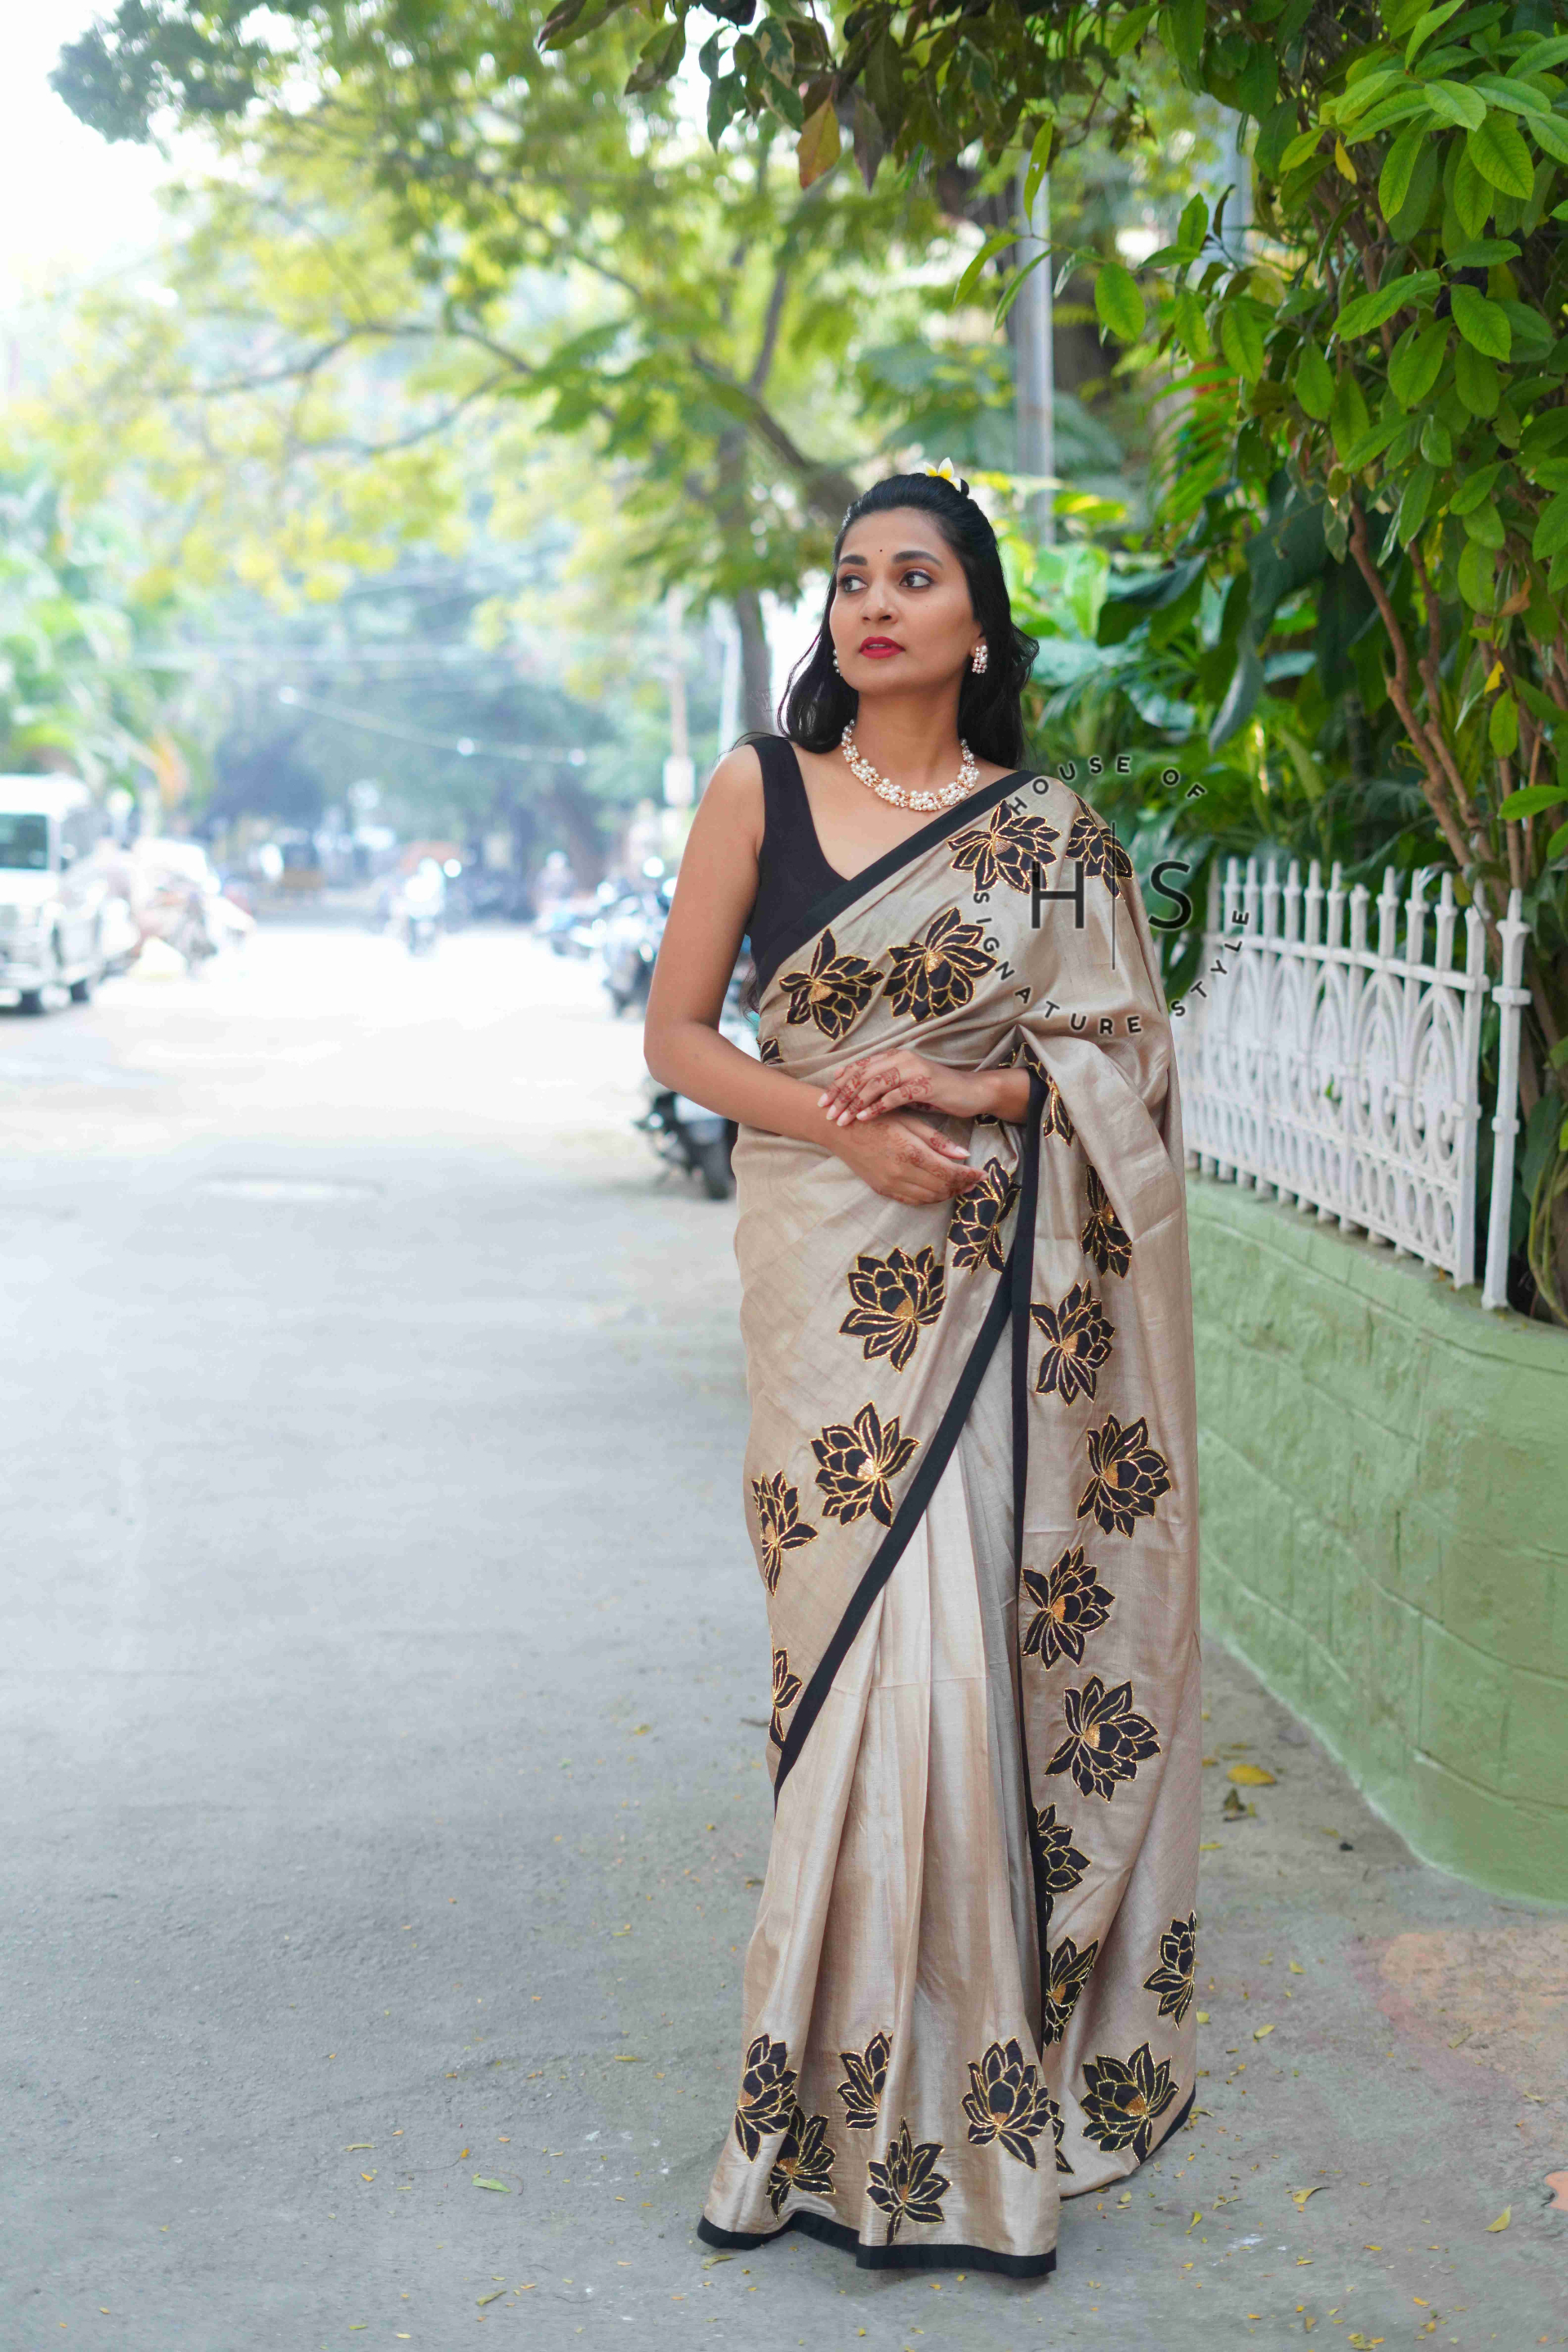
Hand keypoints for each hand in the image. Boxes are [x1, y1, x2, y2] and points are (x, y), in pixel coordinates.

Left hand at [818, 1048, 987, 1125]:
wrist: (971, 1092)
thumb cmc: (936, 1092)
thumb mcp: (906, 1086)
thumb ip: (884, 1086)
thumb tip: (854, 1094)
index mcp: (894, 1056)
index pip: (859, 1066)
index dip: (839, 1082)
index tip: (823, 1099)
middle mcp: (902, 1058)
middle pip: (862, 1074)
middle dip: (841, 1094)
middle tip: (826, 1112)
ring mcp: (914, 1070)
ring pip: (875, 1084)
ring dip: (854, 1103)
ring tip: (841, 1118)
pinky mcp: (925, 1085)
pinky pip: (894, 1096)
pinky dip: (876, 1107)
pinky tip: (863, 1117)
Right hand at [827, 1108, 987, 1205]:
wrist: (839, 1129)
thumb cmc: (875, 1118)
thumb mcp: (909, 1122)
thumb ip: (937, 1140)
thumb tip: (964, 1154)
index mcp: (910, 1152)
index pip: (949, 1172)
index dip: (969, 1176)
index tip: (983, 1173)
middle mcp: (901, 1173)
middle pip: (942, 1188)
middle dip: (962, 1186)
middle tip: (975, 1180)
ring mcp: (890, 1184)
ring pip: (928, 1197)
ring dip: (947, 1193)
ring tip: (960, 1184)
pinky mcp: (882, 1189)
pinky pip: (912, 1200)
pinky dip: (929, 1197)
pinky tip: (937, 1188)